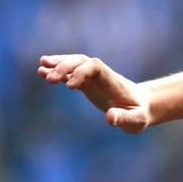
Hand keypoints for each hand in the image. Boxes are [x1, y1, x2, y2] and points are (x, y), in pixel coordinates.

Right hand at [37, 54, 153, 132]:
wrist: (142, 106)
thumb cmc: (140, 113)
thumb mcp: (137, 120)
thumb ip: (125, 118)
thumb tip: (110, 118)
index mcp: (113, 80)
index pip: (95, 67)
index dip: (81, 72)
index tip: (70, 87)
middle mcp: (101, 75)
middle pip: (81, 61)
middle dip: (65, 67)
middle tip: (49, 78)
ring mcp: (93, 78)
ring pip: (73, 64)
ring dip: (58, 65)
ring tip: (41, 69)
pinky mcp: (86, 84)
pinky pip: (70, 75)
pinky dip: (57, 73)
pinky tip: (42, 73)